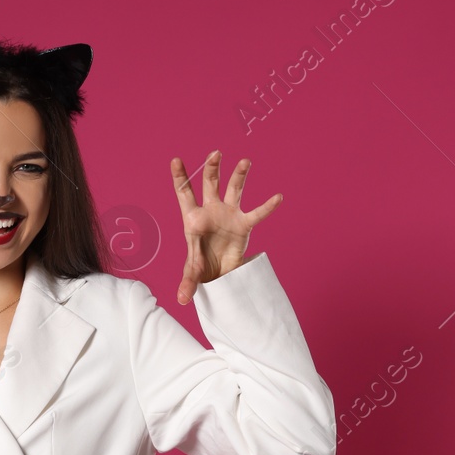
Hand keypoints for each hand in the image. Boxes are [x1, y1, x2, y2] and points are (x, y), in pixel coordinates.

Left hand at [169, 151, 281, 304]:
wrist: (219, 273)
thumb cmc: (201, 266)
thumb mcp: (194, 273)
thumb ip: (188, 283)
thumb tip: (181, 300)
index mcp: (193, 218)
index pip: (184, 193)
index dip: (180, 177)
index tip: (175, 160)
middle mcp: (211, 211)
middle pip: (209, 184)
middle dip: (211, 169)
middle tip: (214, 154)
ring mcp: (228, 215)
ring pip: (234, 190)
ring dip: (239, 175)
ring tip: (245, 161)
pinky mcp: (244, 225)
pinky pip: (256, 213)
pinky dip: (267, 206)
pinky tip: (278, 197)